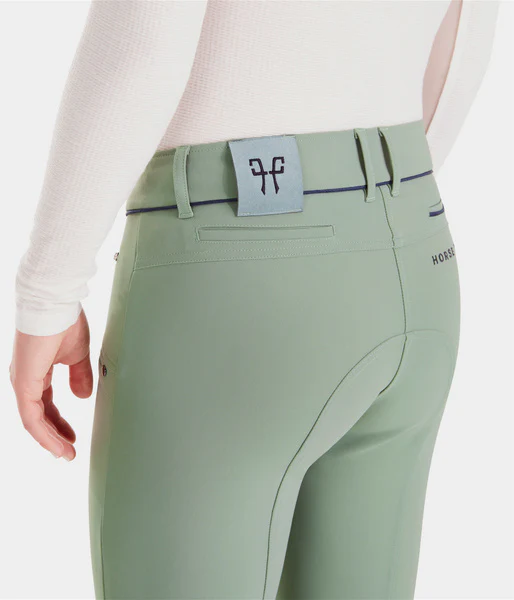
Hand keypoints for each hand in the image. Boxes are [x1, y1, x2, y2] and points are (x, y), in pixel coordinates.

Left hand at [9, 309, 92, 460]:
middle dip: (55, 435)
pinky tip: (57, 444)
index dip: (59, 423)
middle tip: (69, 451)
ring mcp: (22, 382)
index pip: (45, 405)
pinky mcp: (23, 383)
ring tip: (66, 454)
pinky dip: (44, 434)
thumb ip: (80, 376)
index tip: (73, 437)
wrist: (54, 302)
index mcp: (36, 371)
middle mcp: (25, 379)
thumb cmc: (64, 320)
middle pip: (38, 416)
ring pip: (33, 421)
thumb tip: (83, 396)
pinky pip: (31, 417)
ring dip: (50, 440)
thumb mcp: (77, 354)